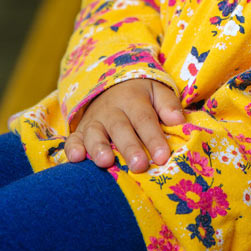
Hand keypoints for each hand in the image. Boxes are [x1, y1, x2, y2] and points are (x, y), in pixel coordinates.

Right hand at [64, 78, 184, 172]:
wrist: (110, 84)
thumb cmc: (141, 95)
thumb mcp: (158, 90)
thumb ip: (168, 105)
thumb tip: (178, 121)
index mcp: (134, 100)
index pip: (145, 119)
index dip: (153, 138)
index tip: (162, 157)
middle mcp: (112, 110)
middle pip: (121, 129)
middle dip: (129, 147)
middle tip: (139, 165)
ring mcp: (94, 121)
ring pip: (95, 134)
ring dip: (99, 148)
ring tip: (105, 162)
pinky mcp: (80, 131)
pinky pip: (73, 138)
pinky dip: (72, 148)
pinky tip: (75, 158)